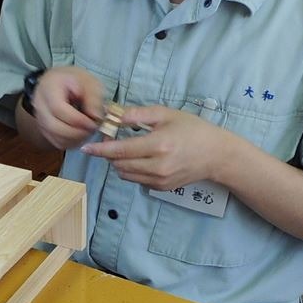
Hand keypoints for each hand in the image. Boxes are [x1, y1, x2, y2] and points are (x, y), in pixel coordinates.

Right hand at [31, 67, 104, 149]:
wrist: (60, 83)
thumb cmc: (76, 81)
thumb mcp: (89, 82)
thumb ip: (93, 98)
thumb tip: (95, 118)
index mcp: (49, 87)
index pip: (58, 108)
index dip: (77, 119)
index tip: (92, 122)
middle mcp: (39, 104)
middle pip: (53, 126)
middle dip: (76, 133)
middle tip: (92, 129)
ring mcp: (40, 118)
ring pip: (54, 137)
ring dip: (74, 139)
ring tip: (88, 131)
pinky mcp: (44, 129)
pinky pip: (56, 142)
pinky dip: (71, 143)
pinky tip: (81, 136)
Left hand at [80, 105, 240, 190]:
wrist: (216, 155)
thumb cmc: (193, 130)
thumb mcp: (167, 114)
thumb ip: (140, 114)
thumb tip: (116, 116)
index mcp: (158, 145)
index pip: (120, 150)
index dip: (100, 149)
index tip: (87, 147)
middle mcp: (158, 166)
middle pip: (119, 164)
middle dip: (108, 154)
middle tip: (109, 141)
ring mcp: (160, 180)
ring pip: (125, 175)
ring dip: (118, 163)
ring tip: (124, 149)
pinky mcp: (162, 188)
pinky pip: (136, 180)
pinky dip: (131, 170)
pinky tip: (139, 159)